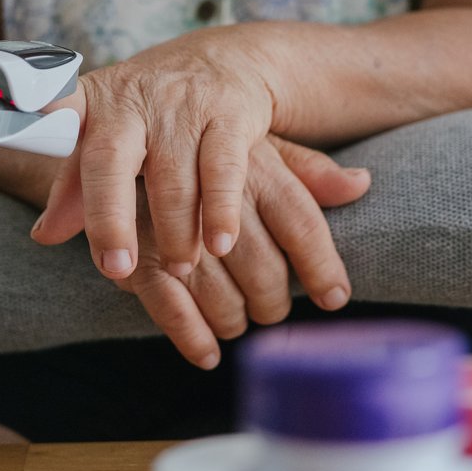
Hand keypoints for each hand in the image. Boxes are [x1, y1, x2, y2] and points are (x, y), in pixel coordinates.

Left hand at [33, 30, 280, 281]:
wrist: (229, 61)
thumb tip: (42, 236)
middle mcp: (132, 100)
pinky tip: (219, 243)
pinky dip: (221, 212)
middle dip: (111, 218)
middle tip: (119, 269)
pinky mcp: (228, 113)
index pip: (54, 104)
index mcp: (92, 103)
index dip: (31, 107)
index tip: (8, 113)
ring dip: (176, 231)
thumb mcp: (110, 136)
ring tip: (178, 267)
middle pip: (111, 161)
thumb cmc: (155, 111)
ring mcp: (182, 105)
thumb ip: (77, 188)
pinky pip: (223, 170)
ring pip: (174, 177)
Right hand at [36, 133, 370, 367]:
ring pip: (221, 294)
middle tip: (271, 311)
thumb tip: (360, 183)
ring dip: (233, 319)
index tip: (335, 298)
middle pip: (264, 268)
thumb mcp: (254, 145)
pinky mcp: (135, 248)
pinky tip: (207, 352)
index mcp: (252, 161)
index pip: (300, 220)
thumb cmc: (196, 140)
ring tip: (235, 321)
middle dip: (273, 302)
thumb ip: (306, 169)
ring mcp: (172, 222)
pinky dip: (191, 335)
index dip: (321, 265)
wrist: (111, 118)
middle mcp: (216, 190)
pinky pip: (171, 306)